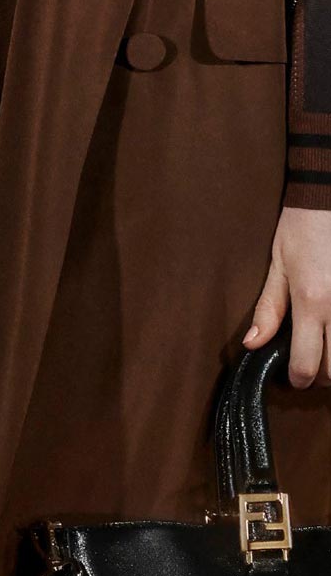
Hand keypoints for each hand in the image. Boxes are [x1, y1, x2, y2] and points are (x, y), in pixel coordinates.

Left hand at [243, 208, 330, 384]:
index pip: (306, 364)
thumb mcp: (278, 265)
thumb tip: (252, 344)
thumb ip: (268, 309)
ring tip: (327, 350)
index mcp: (311, 302)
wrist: (328, 197)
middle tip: (312, 365)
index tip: (293, 376)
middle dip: (322, 377)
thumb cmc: (302, 228)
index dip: (297, 379)